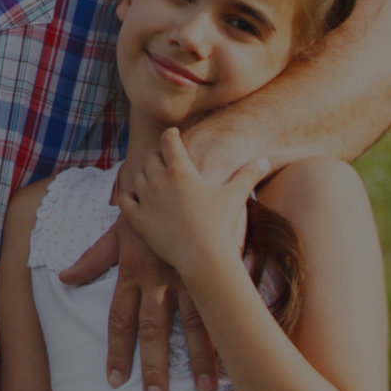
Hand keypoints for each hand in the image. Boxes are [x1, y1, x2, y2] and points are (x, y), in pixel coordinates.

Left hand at [58, 148, 236, 390]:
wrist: (181, 172)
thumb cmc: (147, 203)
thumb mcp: (117, 231)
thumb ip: (91, 259)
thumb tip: (64, 278)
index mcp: (132, 272)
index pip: (119, 320)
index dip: (115, 352)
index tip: (114, 381)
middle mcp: (159, 279)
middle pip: (154, 330)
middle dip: (154, 367)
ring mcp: (189, 275)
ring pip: (194, 324)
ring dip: (200, 359)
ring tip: (206, 390)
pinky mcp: (215, 268)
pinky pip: (222, 306)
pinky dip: (229, 331)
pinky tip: (237, 355)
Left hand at [118, 129, 270, 275]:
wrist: (203, 256)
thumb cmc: (220, 225)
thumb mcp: (235, 196)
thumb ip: (248, 175)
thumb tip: (265, 160)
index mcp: (181, 170)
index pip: (169, 142)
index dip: (170, 135)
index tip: (172, 133)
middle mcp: (159, 180)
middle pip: (150, 158)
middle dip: (156, 154)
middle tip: (160, 155)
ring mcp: (146, 199)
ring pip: (137, 177)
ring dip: (143, 174)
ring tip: (149, 176)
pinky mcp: (137, 219)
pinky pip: (125, 200)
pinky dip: (128, 195)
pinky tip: (133, 196)